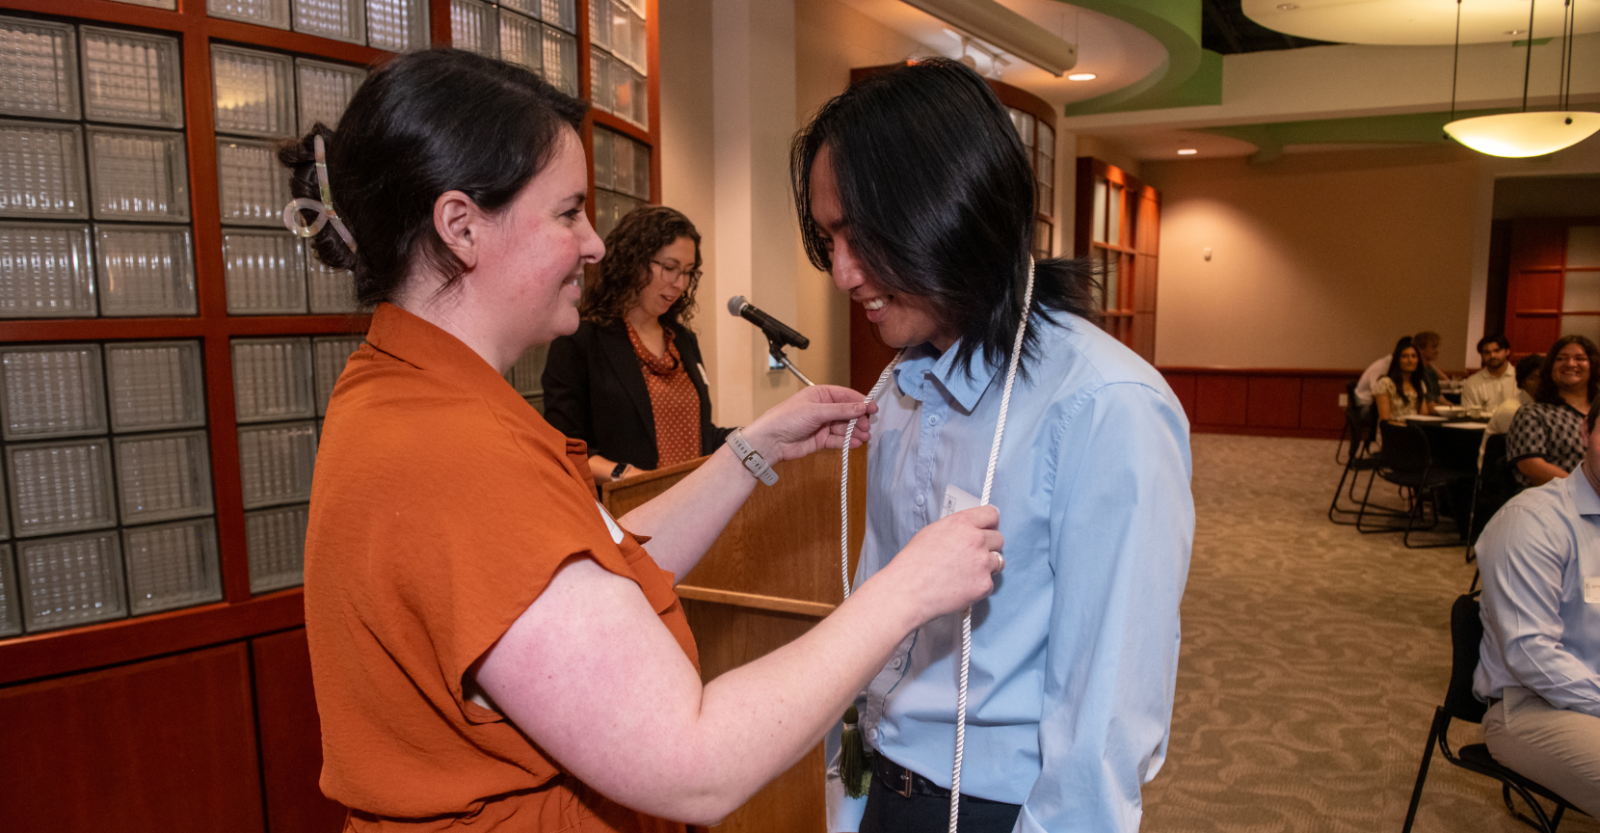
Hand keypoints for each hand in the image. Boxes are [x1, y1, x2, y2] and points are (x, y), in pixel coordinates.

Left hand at [742, 385, 878, 461]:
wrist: (771, 441)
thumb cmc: (788, 419)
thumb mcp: (816, 411)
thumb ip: (841, 410)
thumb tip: (863, 406)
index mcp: (821, 394)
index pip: (846, 395)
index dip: (861, 402)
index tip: (873, 409)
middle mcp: (823, 408)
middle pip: (848, 413)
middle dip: (859, 420)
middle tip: (867, 427)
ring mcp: (823, 424)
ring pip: (844, 427)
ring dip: (855, 432)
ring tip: (864, 438)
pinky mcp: (821, 439)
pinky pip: (838, 440)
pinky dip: (846, 442)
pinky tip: (854, 444)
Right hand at [874, 506, 1003, 624]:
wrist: (908, 591)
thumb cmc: (912, 564)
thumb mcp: (932, 532)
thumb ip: (956, 529)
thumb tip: (968, 532)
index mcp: (962, 523)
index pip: (991, 514)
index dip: (989, 523)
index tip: (988, 529)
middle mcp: (976, 540)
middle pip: (998, 538)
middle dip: (989, 546)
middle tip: (973, 556)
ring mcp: (983, 563)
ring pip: (998, 561)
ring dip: (987, 566)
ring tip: (967, 573)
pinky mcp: (984, 585)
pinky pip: (990, 583)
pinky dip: (979, 586)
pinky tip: (962, 587)